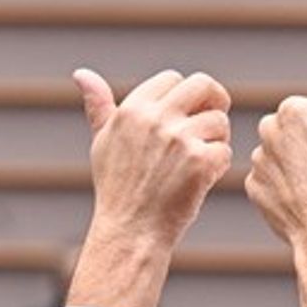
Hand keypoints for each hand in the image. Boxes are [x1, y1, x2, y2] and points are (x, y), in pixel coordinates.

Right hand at [65, 68, 233, 306]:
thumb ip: (99, 106)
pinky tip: (201, 181)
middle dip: (214, 102)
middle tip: (211, 125)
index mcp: (132, 108)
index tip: (186, 115)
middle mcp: (155, 119)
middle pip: (204, 85)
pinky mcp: (199, 162)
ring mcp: (179, 139)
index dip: (185, 95)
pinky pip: (225, 151)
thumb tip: (82, 74)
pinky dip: (219, 167)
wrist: (130, 232)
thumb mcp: (102, 142)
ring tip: (199, 161)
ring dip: (216, 140)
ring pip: (219, 121)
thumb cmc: (117, 189)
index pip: (173, 78)